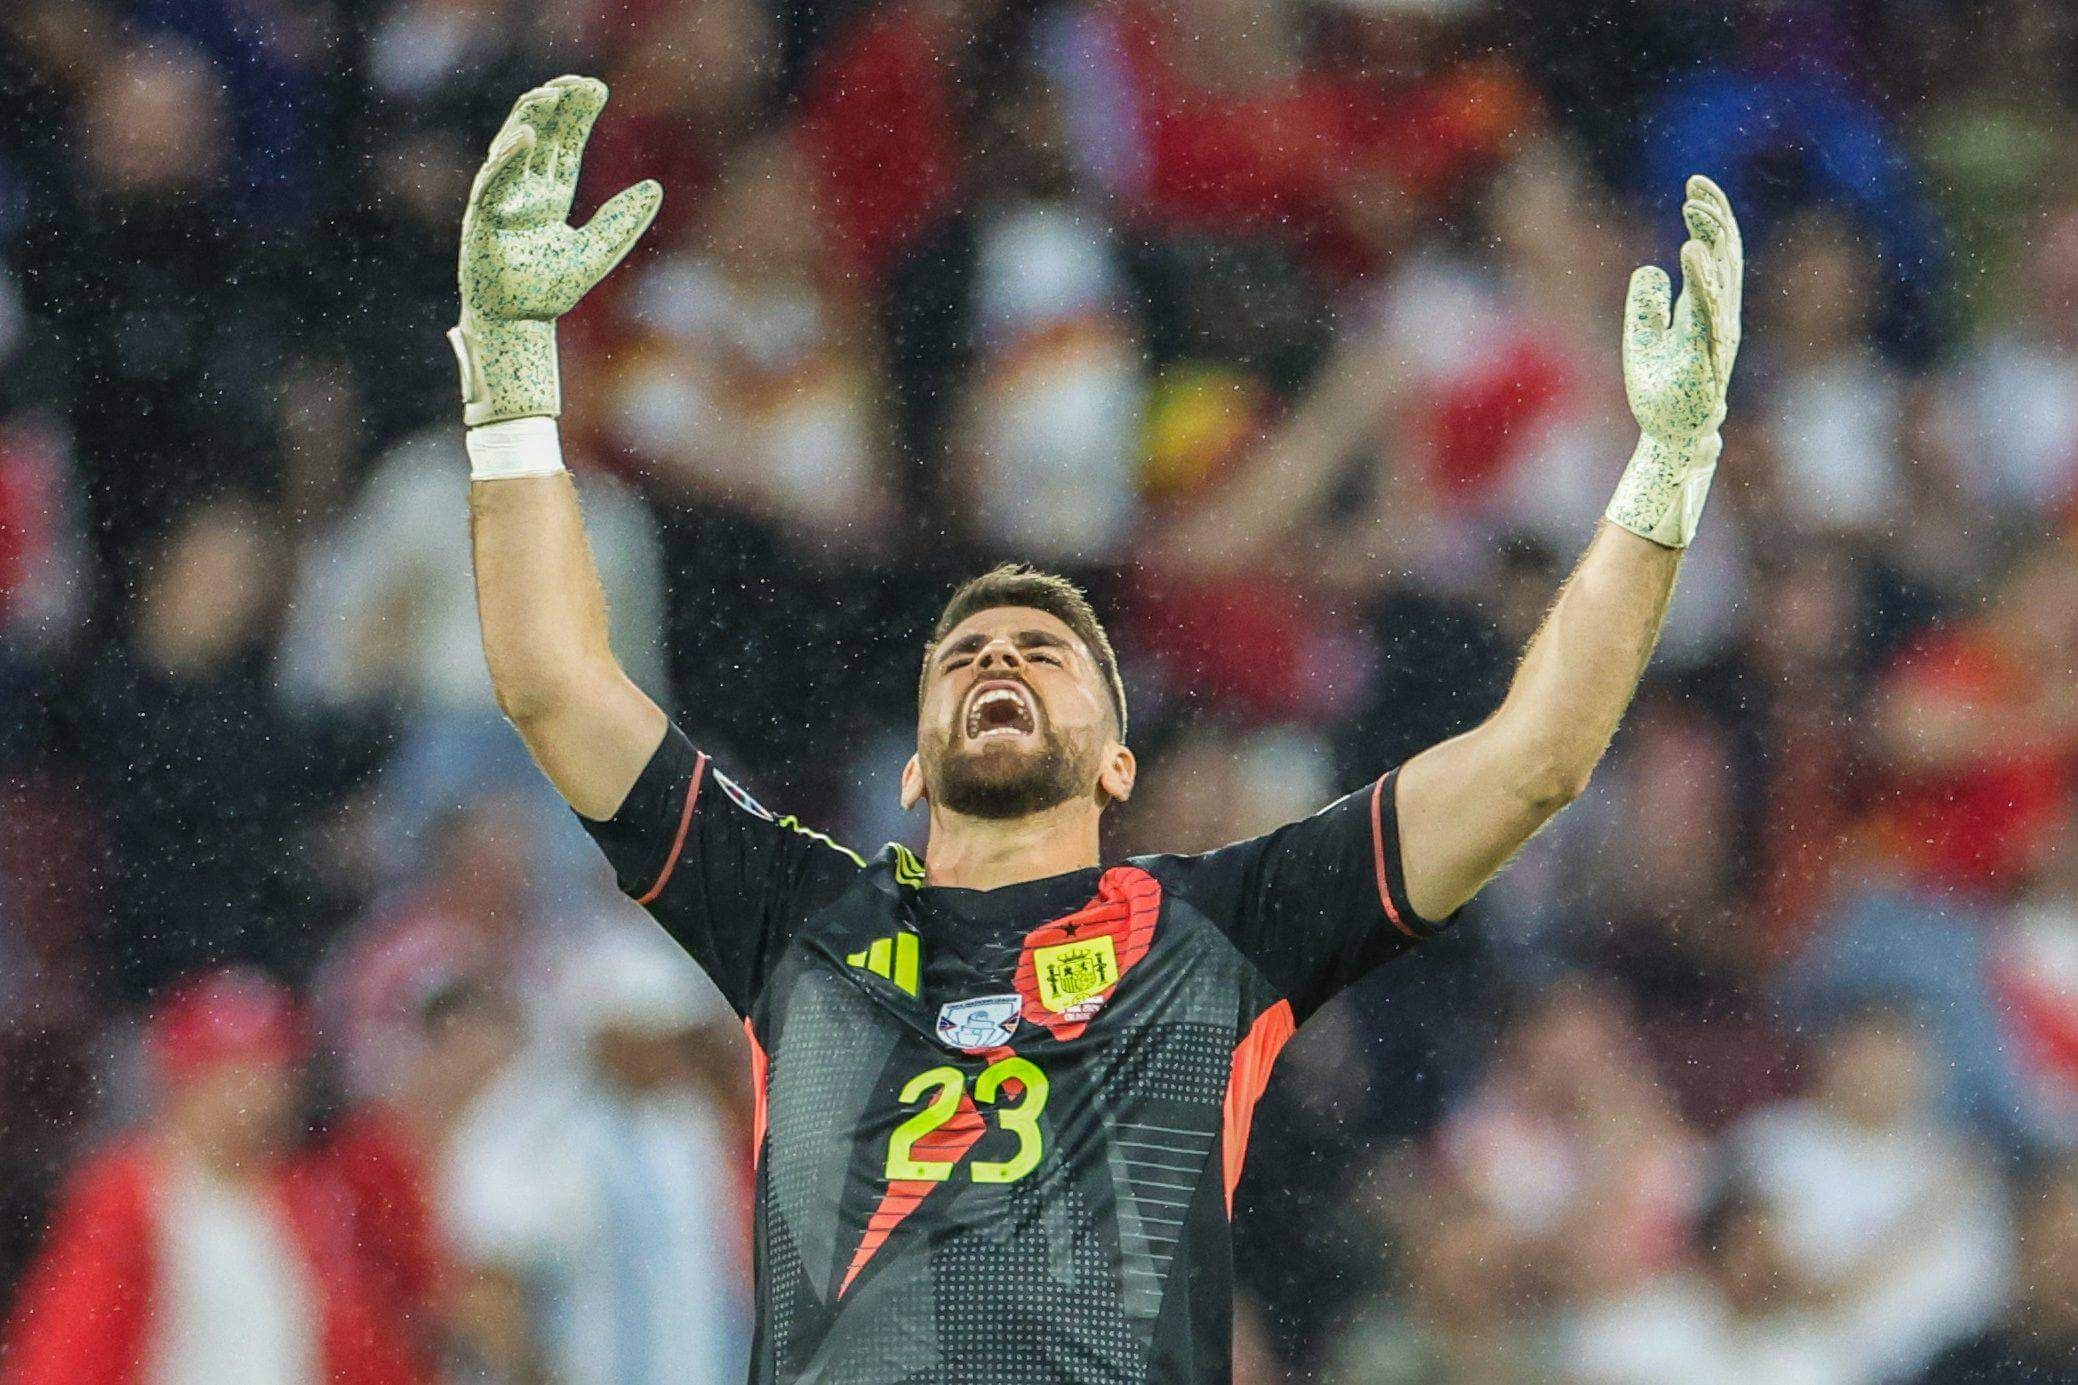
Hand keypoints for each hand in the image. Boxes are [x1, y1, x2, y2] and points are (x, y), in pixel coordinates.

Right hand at [448, 76, 662, 426]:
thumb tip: (655, 187)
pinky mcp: (482, 217)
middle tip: (579, 80)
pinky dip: (509, 158)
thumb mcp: (598, 251)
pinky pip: (494, 181)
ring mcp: (500, 200)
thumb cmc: (549, 290)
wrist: (519, 325)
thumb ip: (623, 221)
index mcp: (549, 196)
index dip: (577, 116)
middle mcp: (523, 191)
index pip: (564, 144)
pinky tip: (527, 137)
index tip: (596, 87)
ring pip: (512, 147)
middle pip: (540, 136)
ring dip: (529, 119)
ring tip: (550, 93)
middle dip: (556, 106)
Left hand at [1607, 175, 1742, 546]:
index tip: (1694, 184)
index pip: (1717, 251)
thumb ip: (1647, 305)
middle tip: (1694, 188)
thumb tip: (1649, 269)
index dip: (1711, 217)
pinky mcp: (1706, 358)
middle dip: (1714, 220)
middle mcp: (1719, 317)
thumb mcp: (1643, 340)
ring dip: (1709, 244)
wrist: (1669, 440)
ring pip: (1720, 281)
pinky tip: (1692, 253)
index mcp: (1706, 308)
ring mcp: (1716, 338)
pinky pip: (1708, 312)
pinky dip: (1702, 281)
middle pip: (1725, 257)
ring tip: (1693, 216)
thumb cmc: (1661, 392)